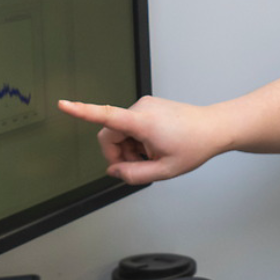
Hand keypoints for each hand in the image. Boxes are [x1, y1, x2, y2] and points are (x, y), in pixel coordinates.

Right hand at [57, 96, 225, 184]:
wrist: (215, 127)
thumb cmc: (195, 145)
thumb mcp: (165, 170)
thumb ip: (135, 175)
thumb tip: (114, 171)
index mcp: (143, 122)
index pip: (106, 115)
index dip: (82, 111)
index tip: (64, 105)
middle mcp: (141, 108)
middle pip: (110, 134)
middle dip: (118, 154)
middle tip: (140, 166)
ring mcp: (145, 105)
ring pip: (121, 131)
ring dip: (130, 148)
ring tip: (153, 157)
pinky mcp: (148, 106)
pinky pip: (131, 125)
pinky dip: (137, 139)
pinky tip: (155, 146)